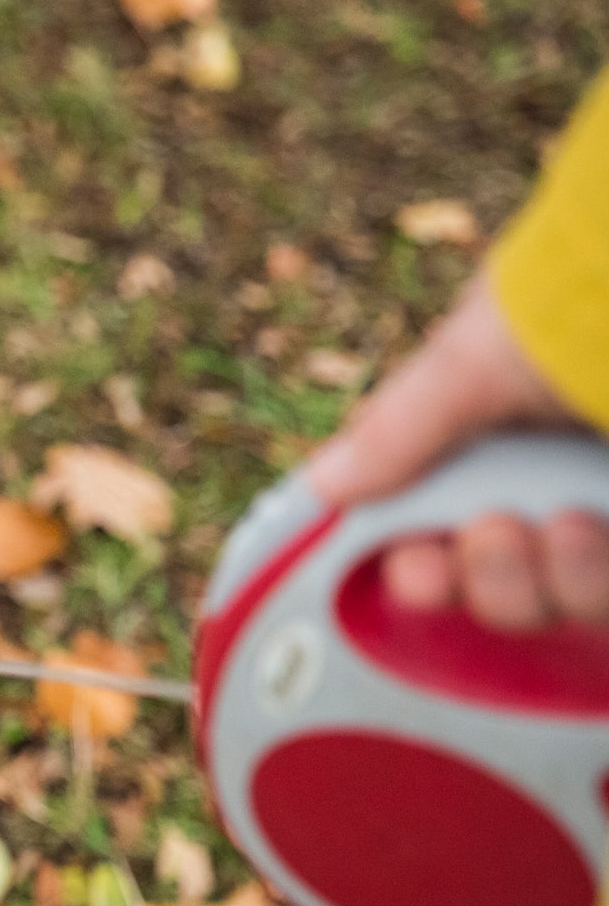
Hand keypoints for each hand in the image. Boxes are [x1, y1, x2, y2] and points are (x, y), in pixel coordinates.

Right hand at [305, 275, 608, 628]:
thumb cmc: (578, 301)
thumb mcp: (472, 358)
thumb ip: (398, 429)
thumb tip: (325, 484)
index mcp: (494, 446)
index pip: (438, 538)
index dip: (420, 572)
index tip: (416, 570)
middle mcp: (553, 485)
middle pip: (501, 590)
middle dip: (489, 581)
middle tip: (492, 533)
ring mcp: (606, 513)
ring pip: (566, 604)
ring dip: (549, 583)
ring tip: (563, 526)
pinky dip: (593, 579)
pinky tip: (587, 529)